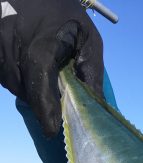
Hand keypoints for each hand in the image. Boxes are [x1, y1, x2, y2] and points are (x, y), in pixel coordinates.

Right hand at [0, 0, 103, 135]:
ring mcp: (0, 47)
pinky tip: (29, 67)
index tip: (52, 128)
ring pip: (15, 86)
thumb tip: (96, 107)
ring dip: (31, 90)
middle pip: (27, 90)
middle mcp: (15, 44)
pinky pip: (5, 77)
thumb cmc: (66, 16)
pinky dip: (19, 80)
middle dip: (43, 103)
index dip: (46, 105)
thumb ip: (91, 72)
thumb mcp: (87, 39)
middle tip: (56, 106)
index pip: (40, 78)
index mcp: (43, 42)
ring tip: (44, 76)